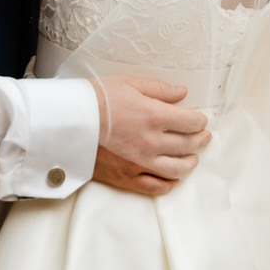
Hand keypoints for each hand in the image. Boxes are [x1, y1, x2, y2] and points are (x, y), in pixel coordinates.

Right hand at [91, 75, 210, 195]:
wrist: (66, 123)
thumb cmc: (95, 99)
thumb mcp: (128, 83)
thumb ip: (159, 89)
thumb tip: (182, 93)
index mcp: (154, 116)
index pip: (191, 122)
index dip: (200, 120)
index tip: (200, 119)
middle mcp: (152, 142)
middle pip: (188, 145)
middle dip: (200, 139)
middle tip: (203, 136)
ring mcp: (140, 163)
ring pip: (177, 169)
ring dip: (190, 162)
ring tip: (193, 157)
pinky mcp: (127, 178)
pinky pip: (156, 187)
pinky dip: (169, 183)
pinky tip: (172, 177)